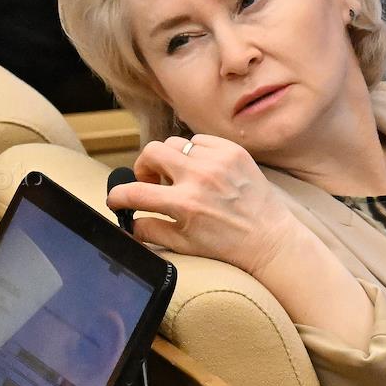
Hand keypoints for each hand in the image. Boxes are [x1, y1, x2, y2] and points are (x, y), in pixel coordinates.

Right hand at [106, 134, 301, 276]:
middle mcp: (200, 178)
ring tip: (179, 176)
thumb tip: (128, 222)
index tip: (115, 199)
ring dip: (170, 159)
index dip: (117, 196)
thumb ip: (150, 231)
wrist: (270, 239)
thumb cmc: (227, 245)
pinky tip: (200, 169)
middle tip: (151, 181)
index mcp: (186, 204)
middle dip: (143, 167)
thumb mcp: (183, 245)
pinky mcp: (234, 151)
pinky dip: (193, 152)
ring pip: (174, 143)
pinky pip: (199, 140)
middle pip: (151, 152)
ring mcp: (219, 161)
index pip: (135, 192)